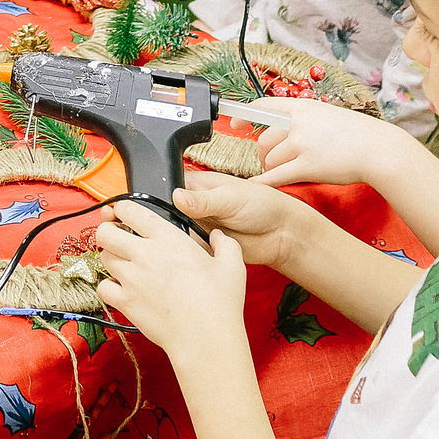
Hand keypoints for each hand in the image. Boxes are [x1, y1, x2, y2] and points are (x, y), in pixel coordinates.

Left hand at [93, 198, 252, 363]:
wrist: (206, 338)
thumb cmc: (220, 303)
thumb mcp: (232, 266)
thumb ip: (225, 244)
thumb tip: (218, 236)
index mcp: (169, 239)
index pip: (130, 210)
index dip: (122, 209)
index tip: (124, 213)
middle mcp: (145, 255)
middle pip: (106, 233)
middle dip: (109, 232)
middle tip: (118, 239)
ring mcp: (132, 278)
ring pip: (103, 258)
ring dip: (111, 258)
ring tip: (124, 264)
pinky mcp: (126, 302)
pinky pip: (103, 287)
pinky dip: (109, 287)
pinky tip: (122, 288)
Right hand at [171, 170, 322, 277]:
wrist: (281, 234)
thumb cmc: (262, 205)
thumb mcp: (230, 198)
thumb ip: (202, 200)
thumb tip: (176, 196)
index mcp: (196, 185)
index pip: (166, 186)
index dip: (159, 196)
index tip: (156, 207)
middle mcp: (193, 205)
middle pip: (166, 213)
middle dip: (168, 221)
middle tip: (176, 227)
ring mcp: (197, 226)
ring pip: (174, 233)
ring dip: (178, 239)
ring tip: (187, 239)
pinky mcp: (203, 246)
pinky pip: (187, 251)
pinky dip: (187, 253)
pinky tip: (191, 253)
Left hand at [254, 98, 430, 191]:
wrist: (379, 149)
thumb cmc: (358, 135)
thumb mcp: (328, 115)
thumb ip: (305, 120)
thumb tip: (287, 126)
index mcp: (302, 108)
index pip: (263, 106)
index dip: (244, 115)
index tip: (234, 124)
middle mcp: (298, 123)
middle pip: (263, 139)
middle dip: (261, 154)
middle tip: (268, 162)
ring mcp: (302, 144)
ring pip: (269, 159)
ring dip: (269, 168)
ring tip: (280, 172)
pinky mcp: (307, 166)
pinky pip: (275, 176)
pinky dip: (262, 183)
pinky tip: (256, 188)